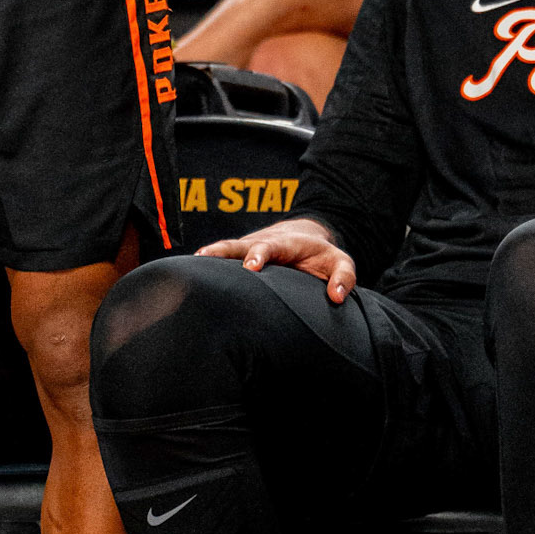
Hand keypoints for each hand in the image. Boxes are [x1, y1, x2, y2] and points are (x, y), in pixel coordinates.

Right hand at [197, 217, 356, 302]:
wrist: (305, 237)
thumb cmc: (322, 255)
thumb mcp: (340, 261)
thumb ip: (344, 276)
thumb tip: (336, 297)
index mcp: (286, 243)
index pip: (270, 246)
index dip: (259, 254)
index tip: (250, 266)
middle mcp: (262, 241)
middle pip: (239, 243)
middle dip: (224, 251)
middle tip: (207, 259)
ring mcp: (248, 247)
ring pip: (226, 249)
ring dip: (210, 254)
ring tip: (192, 264)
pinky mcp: (240, 256)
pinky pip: (222, 259)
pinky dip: (207, 263)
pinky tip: (190, 274)